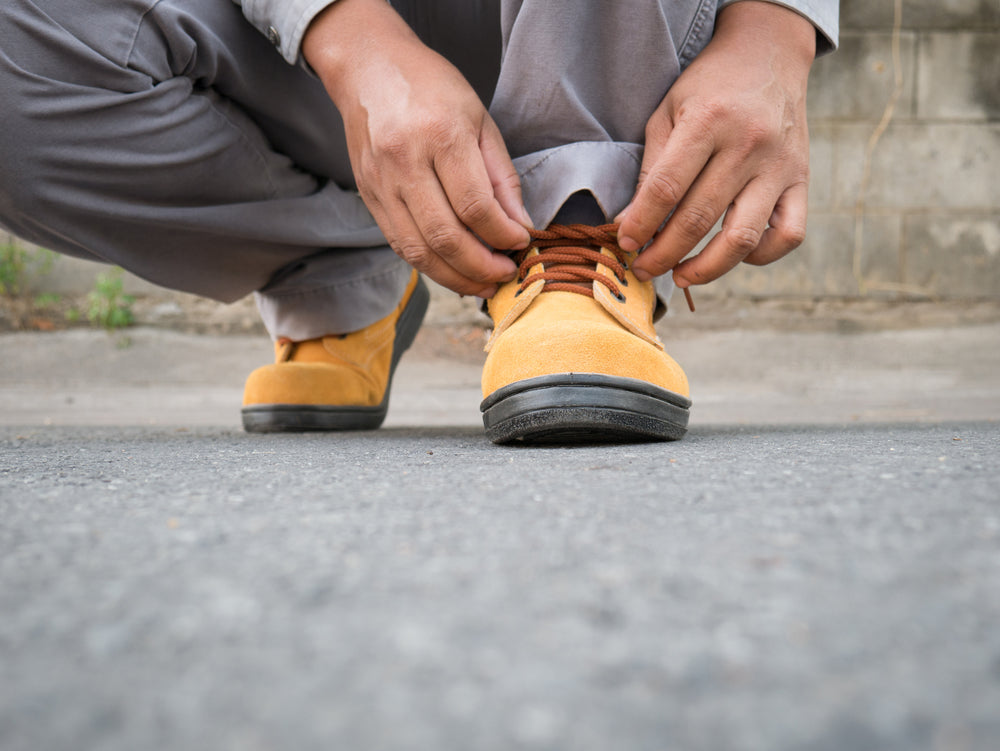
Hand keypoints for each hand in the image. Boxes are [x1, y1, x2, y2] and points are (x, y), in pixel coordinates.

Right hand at [303, 0, 530, 296]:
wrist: (369, 68)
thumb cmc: (431, 88)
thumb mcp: (480, 120)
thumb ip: (502, 177)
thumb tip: (520, 225)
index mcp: (440, 135)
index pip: (476, 206)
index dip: (503, 235)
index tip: (522, 243)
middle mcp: (405, 161)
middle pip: (445, 236)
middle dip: (481, 266)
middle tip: (506, 273)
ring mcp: (381, 182)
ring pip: (419, 250)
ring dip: (455, 277)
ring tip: (483, 283)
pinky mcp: (368, 196)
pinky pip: (400, 244)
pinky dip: (429, 265)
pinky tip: (453, 270)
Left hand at [615, 1, 816, 288]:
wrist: (769, 55)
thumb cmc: (708, 87)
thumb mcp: (667, 113)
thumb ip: (650, 169)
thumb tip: (629, 225)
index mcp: (709, 121)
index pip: (666, 189)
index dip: (640, 224)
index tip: (624, 244)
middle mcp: (748, 145)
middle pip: (698, 219)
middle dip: (663, 254)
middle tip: (643, 268)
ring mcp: (780, 166)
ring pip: (742, 238)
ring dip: (706, 269)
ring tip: (679, 276)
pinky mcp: (802, 180)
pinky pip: (788, 235)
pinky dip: (759, 256)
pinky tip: (732, 256)